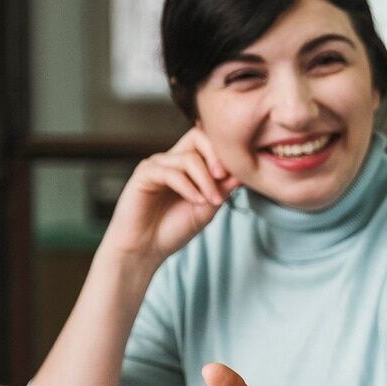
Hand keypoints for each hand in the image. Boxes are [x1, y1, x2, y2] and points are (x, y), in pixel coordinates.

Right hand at [100, 128, 240, 266]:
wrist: (145, 249)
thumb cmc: (174, 229)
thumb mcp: (208, 208)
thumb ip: (223, 188)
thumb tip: (243, 171)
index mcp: (187, 164)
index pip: (208, 140)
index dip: (225, 153)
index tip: (238, 175)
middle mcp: (171, 159)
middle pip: (197, 136)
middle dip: (216, 155)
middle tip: (224, 178)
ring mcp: (157, 165)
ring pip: (188, 158)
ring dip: (206, 180)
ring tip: (213, 201)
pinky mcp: (143, 175)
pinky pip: (171, 173)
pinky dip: (189, 187)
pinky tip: (197, 201)